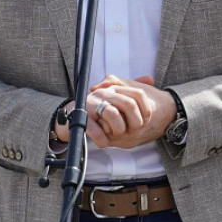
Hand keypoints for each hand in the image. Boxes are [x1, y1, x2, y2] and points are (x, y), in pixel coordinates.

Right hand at [55, 75, 175, 148]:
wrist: (71, 115)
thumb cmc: (100, 109)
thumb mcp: (116, 98)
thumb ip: (132, 90)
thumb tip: (150, 79)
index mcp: (114, 88)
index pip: (139, 94)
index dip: (146, 109)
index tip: (145, 121)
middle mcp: (104, 93)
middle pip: (129, 104)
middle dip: (135, 122)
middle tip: (132, 131)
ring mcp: (92, 104)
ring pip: (113, 114)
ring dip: (119, 130)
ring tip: (116, 134)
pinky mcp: (82, 118)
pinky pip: (96, 130)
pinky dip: (102, 139)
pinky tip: (104, 142)